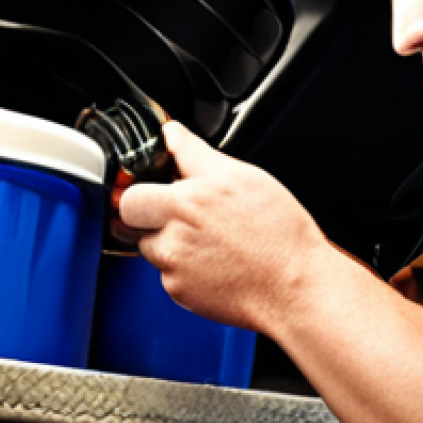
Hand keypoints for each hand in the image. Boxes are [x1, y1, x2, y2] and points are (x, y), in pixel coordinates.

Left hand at [117, 121, 328, 331]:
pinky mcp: (178, 289)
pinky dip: (182, 265)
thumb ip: (196, 153)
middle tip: (171, 209)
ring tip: (205, 238)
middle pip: (129, 212)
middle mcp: (175, 232)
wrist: (294, 286)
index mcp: (189, 199)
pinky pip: (166, 270)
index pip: (136, 182)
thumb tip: (172, 133)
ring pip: (148, 242)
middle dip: (145, 207)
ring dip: (165, 237)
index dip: (147, 178)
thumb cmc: (279, 233)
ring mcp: (173, 264)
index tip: (156, 179)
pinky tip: (213, 260)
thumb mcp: (244, 177)